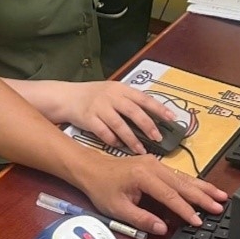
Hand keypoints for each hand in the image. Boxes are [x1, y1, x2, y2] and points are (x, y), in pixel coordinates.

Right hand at [57, 81, 178, 155]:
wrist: (67, 97)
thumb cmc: (95, 96)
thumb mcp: (113, 92)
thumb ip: (130, 101)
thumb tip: (154, 116)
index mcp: (121, 89)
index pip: (144, 98)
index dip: (159, 108)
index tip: (172, 118)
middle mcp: (111, 96)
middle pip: (134, 111)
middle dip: (148, 126)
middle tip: (158, 138)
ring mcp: (99, 107)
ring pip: (119, 125)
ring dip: (131, 139)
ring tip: (141, 150)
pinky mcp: (88, 119)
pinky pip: (103, 133)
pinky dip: (112, 140)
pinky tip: (118, 146)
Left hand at [70, 150, 227, 235]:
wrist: (92, 168)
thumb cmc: (103, 189)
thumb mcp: (118, 208)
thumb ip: (141, 219)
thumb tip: (163, 228)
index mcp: (143, 176)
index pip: (169, 196)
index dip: (185, 210)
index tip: (198, 221)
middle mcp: (153, 166)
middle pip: (182, 184)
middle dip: (202, 196)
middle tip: (220, 206)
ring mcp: (157, 163)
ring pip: (184, 177)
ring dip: (202, 187)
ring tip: (220, 196)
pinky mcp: (157, 165)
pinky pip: (179, 175)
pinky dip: (193, 182)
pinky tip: (204, 188)